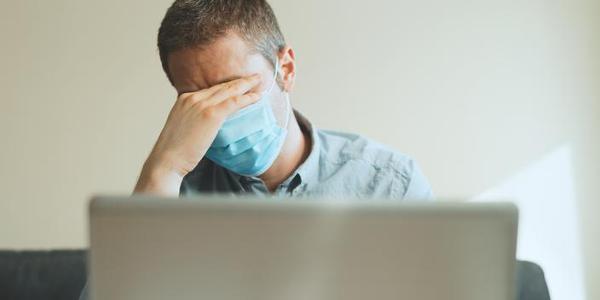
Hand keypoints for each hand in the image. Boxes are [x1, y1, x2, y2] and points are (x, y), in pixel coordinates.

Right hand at [134, 74, 261, 194]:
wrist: (167, 160)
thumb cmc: (175, 151)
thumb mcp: (183, 128)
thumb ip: (195, 121)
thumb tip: (207, 125)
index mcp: (184, 99)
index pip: (211, 90)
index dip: (227, 87)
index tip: (239, 85)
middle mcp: (192, 98)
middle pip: (221, 86)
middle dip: (239, 81)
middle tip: (254, 77)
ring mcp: (201, 104)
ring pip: (229, 90)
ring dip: (247, 85)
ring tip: (260, 81)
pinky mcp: (211, 114)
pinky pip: (234, 102)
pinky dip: (247, 98)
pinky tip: (257, 97)